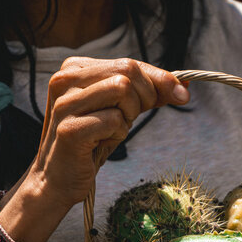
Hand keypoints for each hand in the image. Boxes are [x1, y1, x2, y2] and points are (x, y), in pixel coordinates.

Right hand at [29, 57, 189, 208]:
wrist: (58, 179)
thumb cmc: (92, 142)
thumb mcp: (121, 110)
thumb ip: (147, 93)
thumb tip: (183, 87)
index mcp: (76, 68)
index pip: (130, 62)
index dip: (159, 79)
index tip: (181, 93)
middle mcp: (65, 79)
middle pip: (129, 71)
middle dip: (144, 97)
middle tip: (129, 119)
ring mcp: (65, 103)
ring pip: (122, 89)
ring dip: (128, 115)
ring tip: (111, 130)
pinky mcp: (70, 129)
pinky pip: (115, 120)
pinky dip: (117, 134)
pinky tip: (100, 143)